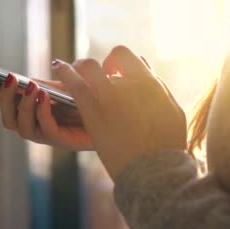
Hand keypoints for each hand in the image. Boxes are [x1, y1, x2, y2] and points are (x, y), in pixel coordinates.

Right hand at [0, 71, 91, 149]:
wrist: (114, 117)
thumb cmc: (90, 101)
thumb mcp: (69, 85)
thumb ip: (56, 79)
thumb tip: (47, 68)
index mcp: (31, 109)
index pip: (6, 101)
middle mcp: (34, 124)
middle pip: (8, 117)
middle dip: (5, 97)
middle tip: (11, 78)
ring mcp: (45, 134)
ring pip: (21, 126)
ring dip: (23, 105)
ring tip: (31, 87)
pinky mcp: (61, 141)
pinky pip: (44, 129)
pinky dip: (41, 112)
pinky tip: (44, 97)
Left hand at [52, 45, 186, 179]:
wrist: (154, 171)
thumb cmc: (167, 146)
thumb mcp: (172, 111)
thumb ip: (158, 88)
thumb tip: (146, 70)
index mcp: (149, 82)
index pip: (126, 57)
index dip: (117, 63)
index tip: (112, 73)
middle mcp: (129, 84)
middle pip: (107, 63)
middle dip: (98, 68)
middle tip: (91, 76)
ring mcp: (110, 96)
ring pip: (88, 68)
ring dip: (77, 66)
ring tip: (65, 67)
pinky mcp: (93, 112)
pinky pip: (74, 84)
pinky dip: (64, 72)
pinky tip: (56, 67)